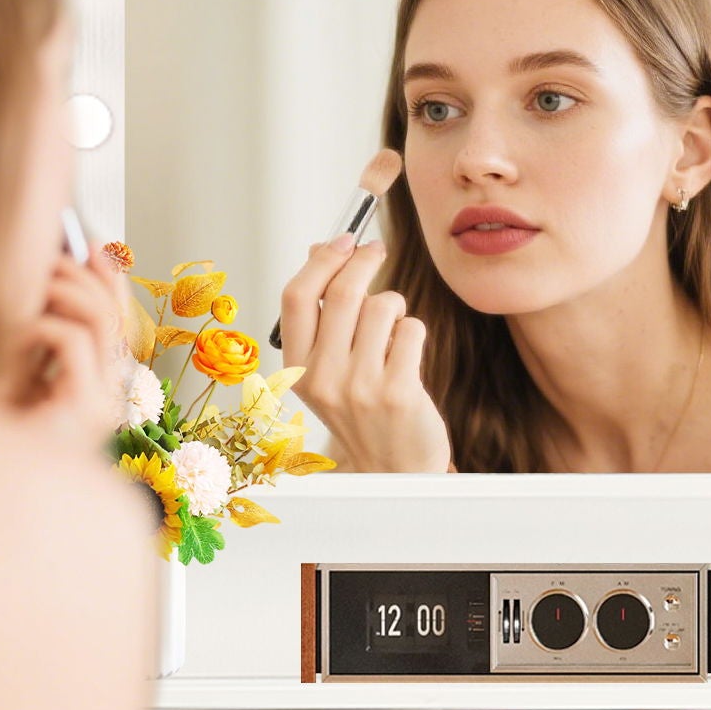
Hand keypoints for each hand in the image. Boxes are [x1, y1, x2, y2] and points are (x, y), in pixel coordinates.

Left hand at [6, 242, 128, 452]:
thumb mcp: (12, 361)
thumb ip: (35, 325)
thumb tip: (47, 271)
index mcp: (97, 383)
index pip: (120, 319)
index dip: (110, 278)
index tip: (89, 244)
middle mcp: (110, 394)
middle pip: (116, 314)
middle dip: (81, 275)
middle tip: (45, 258)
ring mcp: (105, 405)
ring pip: (101, 321)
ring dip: (61, 292)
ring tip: (27, 291)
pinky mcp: (88, 411)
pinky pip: (73, 341)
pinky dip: (38, 326)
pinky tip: (11, 336)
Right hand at [279, 234, 452, 472]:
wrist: (392, 469)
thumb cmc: (361, 411)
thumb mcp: (328, 366)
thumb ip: (322, 313)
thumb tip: (320, 249)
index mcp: (298, 369)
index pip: (297, 297)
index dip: (322, 260)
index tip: (343, 240)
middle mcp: (323, 378)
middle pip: (343, 293)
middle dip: (364, 261)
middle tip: (376, 249)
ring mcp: (361, 387)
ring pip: (382, 307)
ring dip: (394, 306)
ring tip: (392, 329)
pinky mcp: (399, 392)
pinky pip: (412, 329)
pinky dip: (413, 331)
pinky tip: (407, 355)